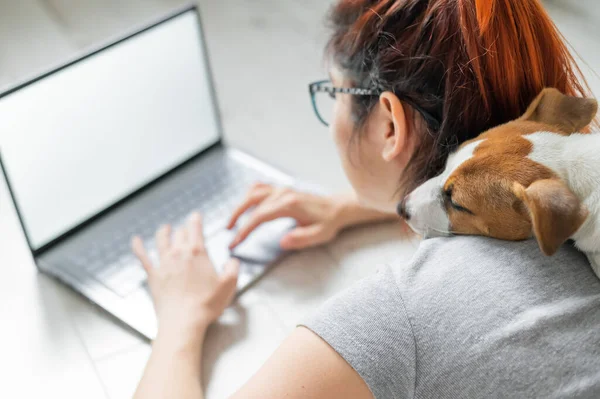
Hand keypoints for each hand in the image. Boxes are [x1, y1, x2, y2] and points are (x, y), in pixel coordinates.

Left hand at [132, 213, 238, 337]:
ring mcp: (164, 264)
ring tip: (166, 228)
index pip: (196, 229)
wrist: (183, 321)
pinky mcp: (153, 275)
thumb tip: (232, 260)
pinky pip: (143, 257)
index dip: (196, 220)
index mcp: (197, 253)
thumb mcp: (229, 285)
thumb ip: (233, 268)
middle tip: (186, 227)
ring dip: (164, 232)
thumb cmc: (207, 304)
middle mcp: (179, 254)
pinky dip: (138, 247)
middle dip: (184, 228)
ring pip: (162, 240)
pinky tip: (136, 240)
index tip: (195, 215)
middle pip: (180, 234)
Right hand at [228, 183, 346, 249]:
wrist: (337, 208)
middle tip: (228, 232)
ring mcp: (282, 189)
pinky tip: (245, 206)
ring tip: (231, 221)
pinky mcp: (282, 189)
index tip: (236, 241)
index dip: (245, 229)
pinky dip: (249, 195)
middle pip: (251, 201)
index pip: (260, 216)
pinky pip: (260, 187)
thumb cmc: (328, 222)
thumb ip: (301, 239)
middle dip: (237, 216)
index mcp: (289, 204)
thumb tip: (282, 241)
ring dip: (240, 205)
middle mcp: (283, 193)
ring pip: (253, 192)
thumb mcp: (319, 235)